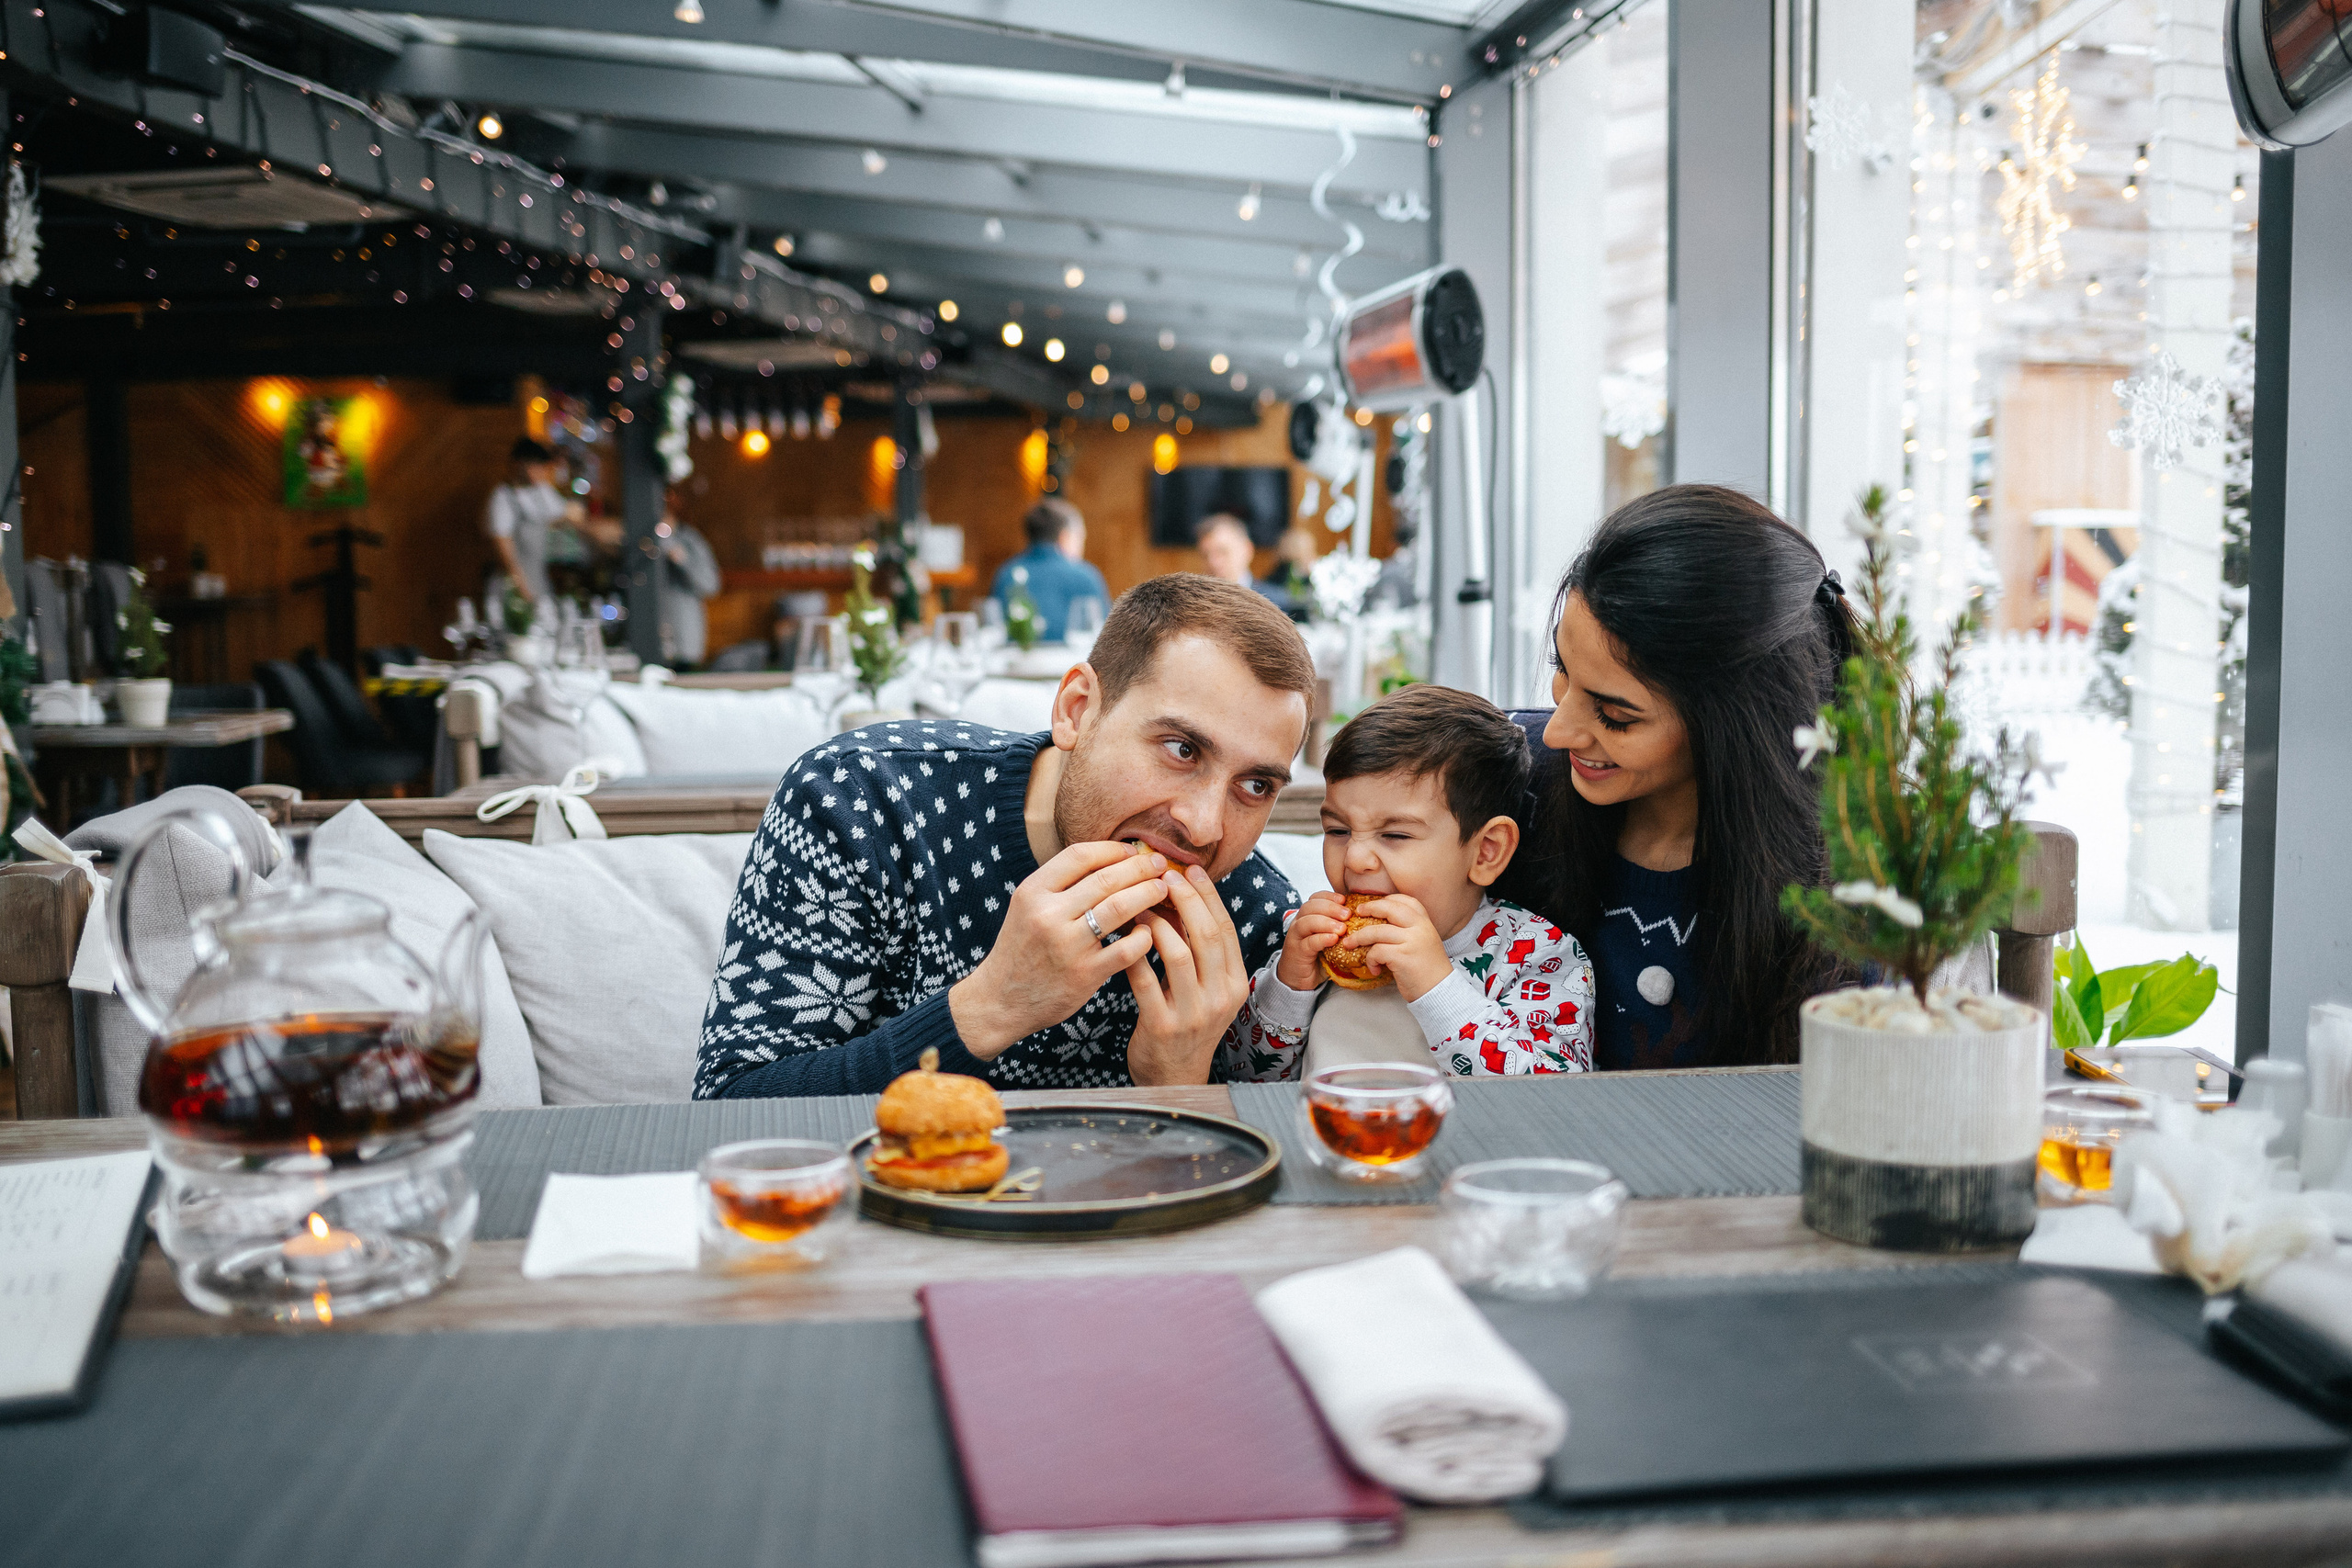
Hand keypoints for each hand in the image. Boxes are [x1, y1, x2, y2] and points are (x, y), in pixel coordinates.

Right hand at [948, 841, 1168, 1057]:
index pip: (1080, 856)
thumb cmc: (1022, 948)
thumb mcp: (1028, 907)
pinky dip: (1144, 936)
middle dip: (1140, 868)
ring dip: (1148, 894)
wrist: (1001, 1000)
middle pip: (1106, 879)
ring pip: (1120, 907)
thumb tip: (1110, 858)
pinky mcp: (1084, 974)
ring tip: (1162, 890)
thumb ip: (1061, 884)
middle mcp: (1048, 915)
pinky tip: (1149, 931)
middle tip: (1160, 865)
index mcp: (1033, 892)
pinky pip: (1127, 949)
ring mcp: (1067, 945)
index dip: (1112, 850)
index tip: (1132, 851)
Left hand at [1126, 864, 1250, 1085]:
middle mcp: (1219, 996)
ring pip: (1179, 954)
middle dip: (1186, 899)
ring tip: (1138, 902)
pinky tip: (1122, 936)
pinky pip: (1145, 981)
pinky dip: (1133, 954)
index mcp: (1233, 982)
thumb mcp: (1205, 987)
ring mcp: (1193, 1013)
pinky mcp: (1162, 1026)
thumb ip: (1200, 951)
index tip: (1190, 869)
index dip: (1208, 895)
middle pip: (1206, 936)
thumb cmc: (1186, 1022)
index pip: (1224, 929)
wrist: (1173, 1076)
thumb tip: (1184, 897)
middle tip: (1164, 875)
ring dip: (1158, 923)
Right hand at [1275, 890, 1351, 991]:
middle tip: (1347, 915)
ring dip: (1326, 922)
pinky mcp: (1297, 952)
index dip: (1329, 896)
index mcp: (1307, 916)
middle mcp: (1299, 923)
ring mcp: (1296, 937)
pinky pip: (1308, 942)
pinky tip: (1333, 940)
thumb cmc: (1317, 957)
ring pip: (1307, 922)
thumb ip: (1339, 928)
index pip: (1315, 898)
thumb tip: (1362, 918)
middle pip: (1310, 906)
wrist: (1299, 980)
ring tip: (1341, 928)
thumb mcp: (1330, 939)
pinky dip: (1321, 938)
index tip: (1344, 900)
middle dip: (1331, 907)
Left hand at [1345, 894, 1452, 1001]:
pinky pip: (1376, 951)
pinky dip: (1370, 960)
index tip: (1374, 905)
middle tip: (1357, 913)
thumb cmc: (1428, 969)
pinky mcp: (1402, 957)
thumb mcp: (1424, 941)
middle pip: (1389, 908)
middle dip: (1369, 908)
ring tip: (1350, 944)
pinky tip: (1374, 968)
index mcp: (1425, 922)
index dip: (1387, 899)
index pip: (1405, 900)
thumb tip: (1381, 922)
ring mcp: (1411, 941)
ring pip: (1376, 931)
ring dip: (1359, 938)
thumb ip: (1409, 930)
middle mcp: (1420, 928)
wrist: (1439, 991)